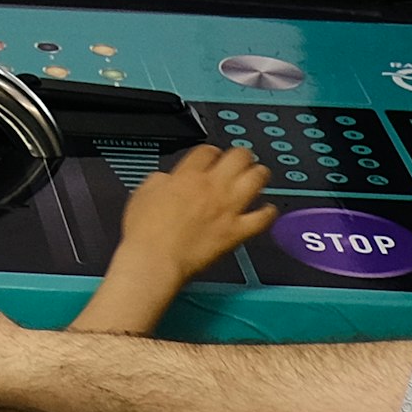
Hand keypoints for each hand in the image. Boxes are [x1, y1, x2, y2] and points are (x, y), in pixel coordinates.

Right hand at [115, 145, 275, 285]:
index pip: (208, 151)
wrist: (155, 259)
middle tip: (241, 160)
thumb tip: (167, 180)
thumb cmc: (144, 233)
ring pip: (256, 179)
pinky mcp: (236, 232)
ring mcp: (227, 209)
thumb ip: (159, 181)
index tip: (213, 157)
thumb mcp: (142, 194)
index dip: (212, 151)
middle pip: (239, 157)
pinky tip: (268, 210)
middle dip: (241, 156)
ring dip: (258, 175)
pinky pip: (262, 218)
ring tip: (258, 175)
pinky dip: (268, 212)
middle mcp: (212, 187)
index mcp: (187, 176)